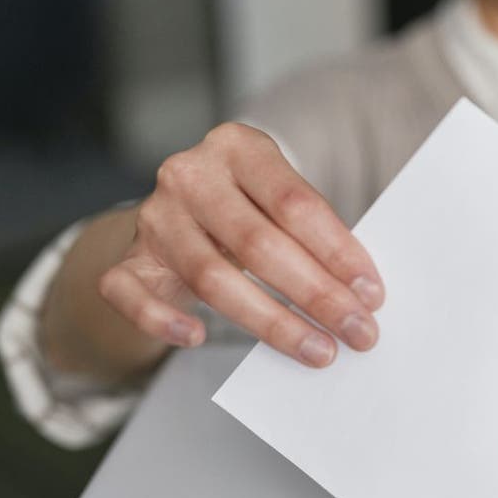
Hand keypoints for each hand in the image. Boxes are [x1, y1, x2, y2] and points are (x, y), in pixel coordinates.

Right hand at [98, 123, 383, 366]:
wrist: (179, 214)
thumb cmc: (250, 208)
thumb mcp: (280, 200)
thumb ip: (313, 233)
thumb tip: (361, 293)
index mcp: (239, 146)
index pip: (295, 203)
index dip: (337, 251)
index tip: (371, 293)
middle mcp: (191, 174)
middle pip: (258, 243)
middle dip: (316, 295)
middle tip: (358, 331)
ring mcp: (153, 217)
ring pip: (211, 277)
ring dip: (272, 322)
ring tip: (318, 350)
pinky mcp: (126, 259)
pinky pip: (132, 295)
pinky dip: (163, 320)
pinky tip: (198, 338)